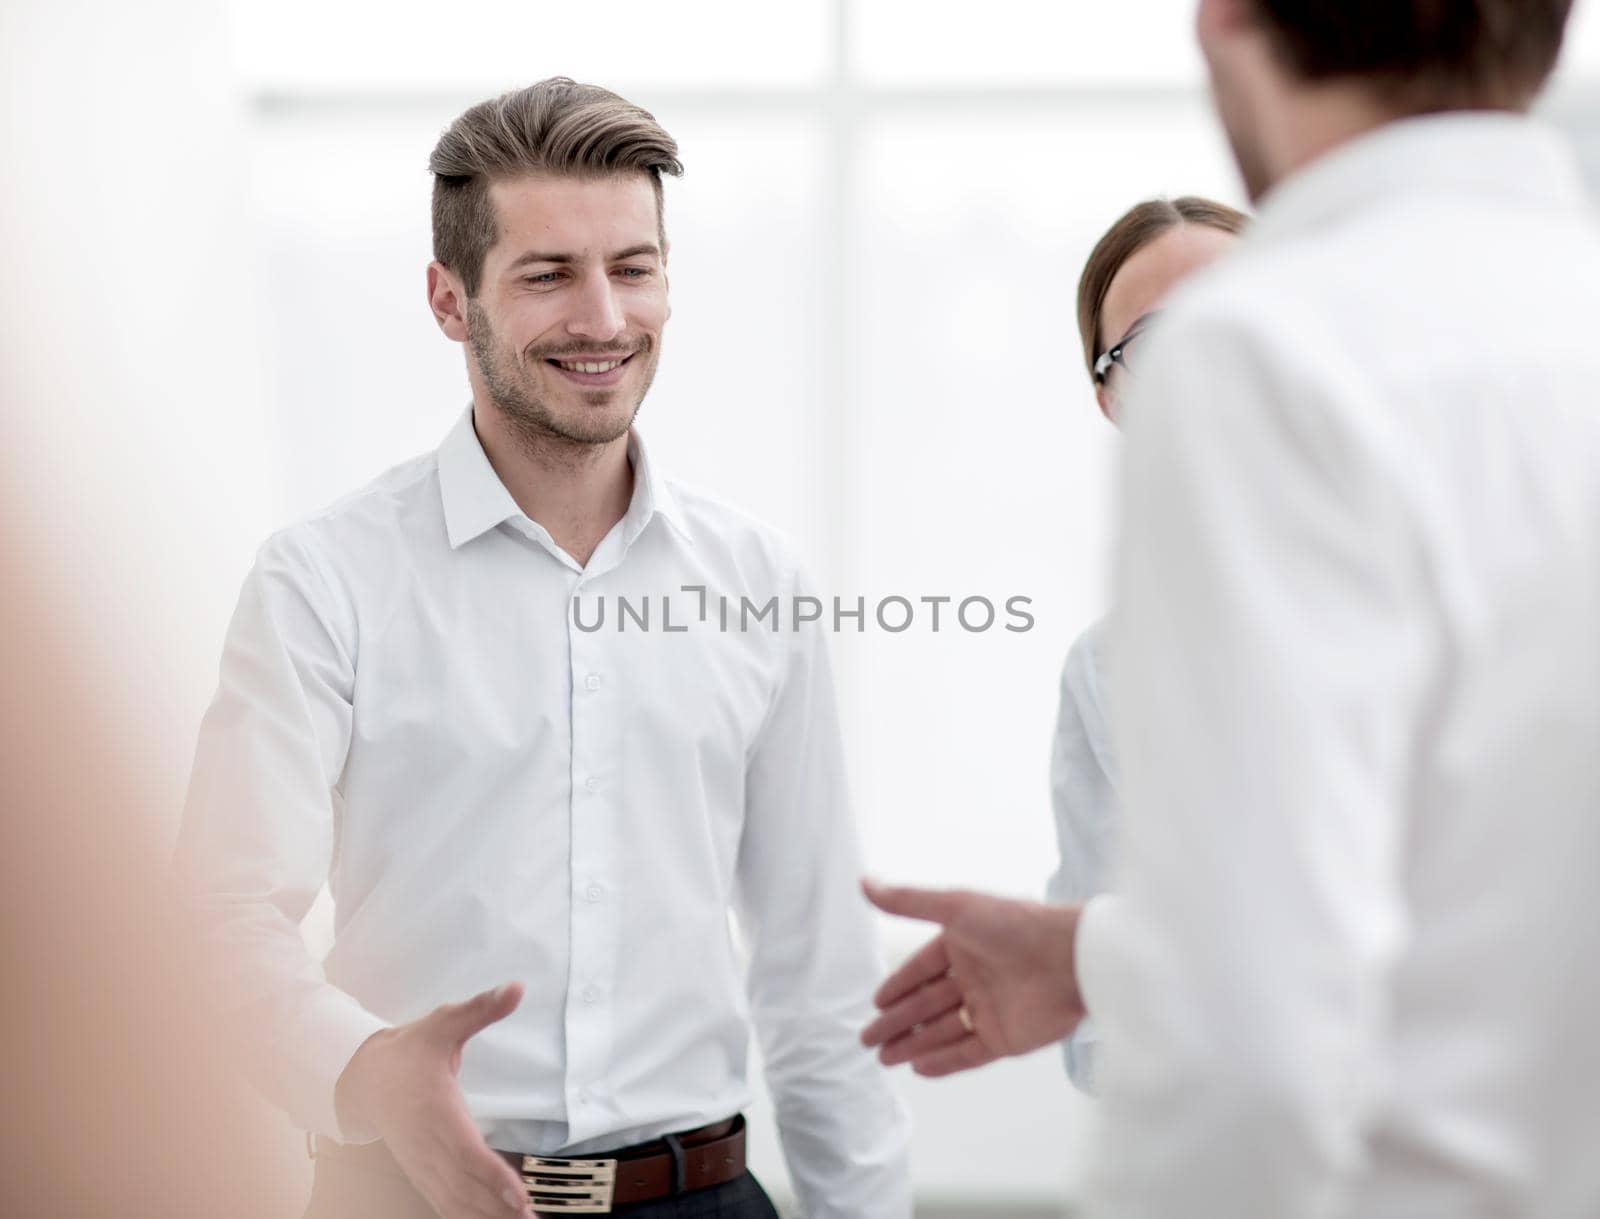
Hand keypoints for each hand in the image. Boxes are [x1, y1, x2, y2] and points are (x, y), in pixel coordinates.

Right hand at [335, 982, 532, 1218]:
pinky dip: (465, 1215)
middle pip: (464, 1184)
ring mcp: (420, 1162)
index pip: (467, 1151)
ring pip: (454, 1199)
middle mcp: (427, 1143)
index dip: (493, 1176)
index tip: (519, 1195)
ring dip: (486, 1217)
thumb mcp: (444, 1022)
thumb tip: (517, 987)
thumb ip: (481, 1008)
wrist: (363, 1076)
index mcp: (436, 1110)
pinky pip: (443, 1201)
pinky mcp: (419, 1171)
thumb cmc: (410, 1049)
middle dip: (497, 1207)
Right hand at [860, 879, 1086, 1076]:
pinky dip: (943, 1061)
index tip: (876, 1003)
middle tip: (868, 1038)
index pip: (922, 969)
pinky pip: (968, 1053)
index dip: (899, 985)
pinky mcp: (1007, 1038)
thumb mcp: (955, 906)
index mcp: (965, 944)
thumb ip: (908, 901)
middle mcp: (976, 977)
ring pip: (943, 1031)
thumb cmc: (1015, 925)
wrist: (1071, 960)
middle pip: (928, 1004)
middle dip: (898, 1022)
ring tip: (884, 1058)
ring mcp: (991, 1009)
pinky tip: (917, 1068)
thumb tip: (865, 883)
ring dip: (914, 1044)